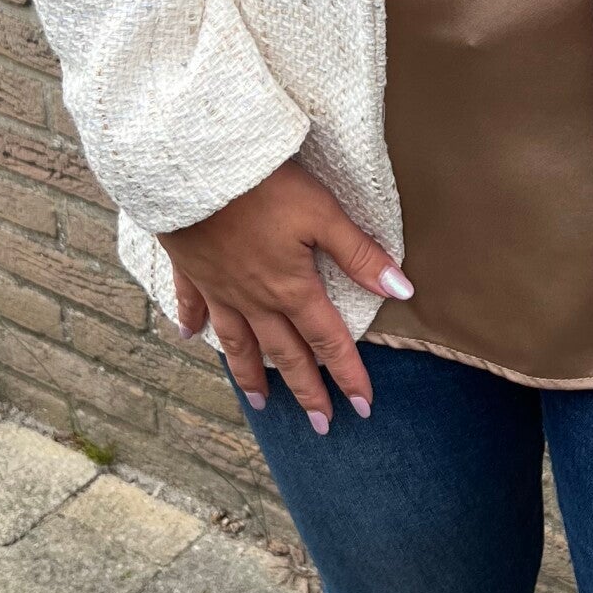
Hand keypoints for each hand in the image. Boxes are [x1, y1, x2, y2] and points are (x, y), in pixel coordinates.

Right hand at [160, 159, 412, 433]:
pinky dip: (192, 322)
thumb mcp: (323, 214)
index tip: (362, 407)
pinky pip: (192, 304)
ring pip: (237, 342)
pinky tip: (190, 337)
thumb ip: (359, 255)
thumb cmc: (265, 186)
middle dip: (306, 390)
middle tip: (321, 424)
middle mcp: (255, 298)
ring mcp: (219, 287)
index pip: (328, 340)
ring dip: (250, 374)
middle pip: (285, 353)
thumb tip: (403, 290)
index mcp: (291, 288)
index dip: (348, 374)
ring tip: (258, 403)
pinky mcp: (191, 268)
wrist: (193, 168)